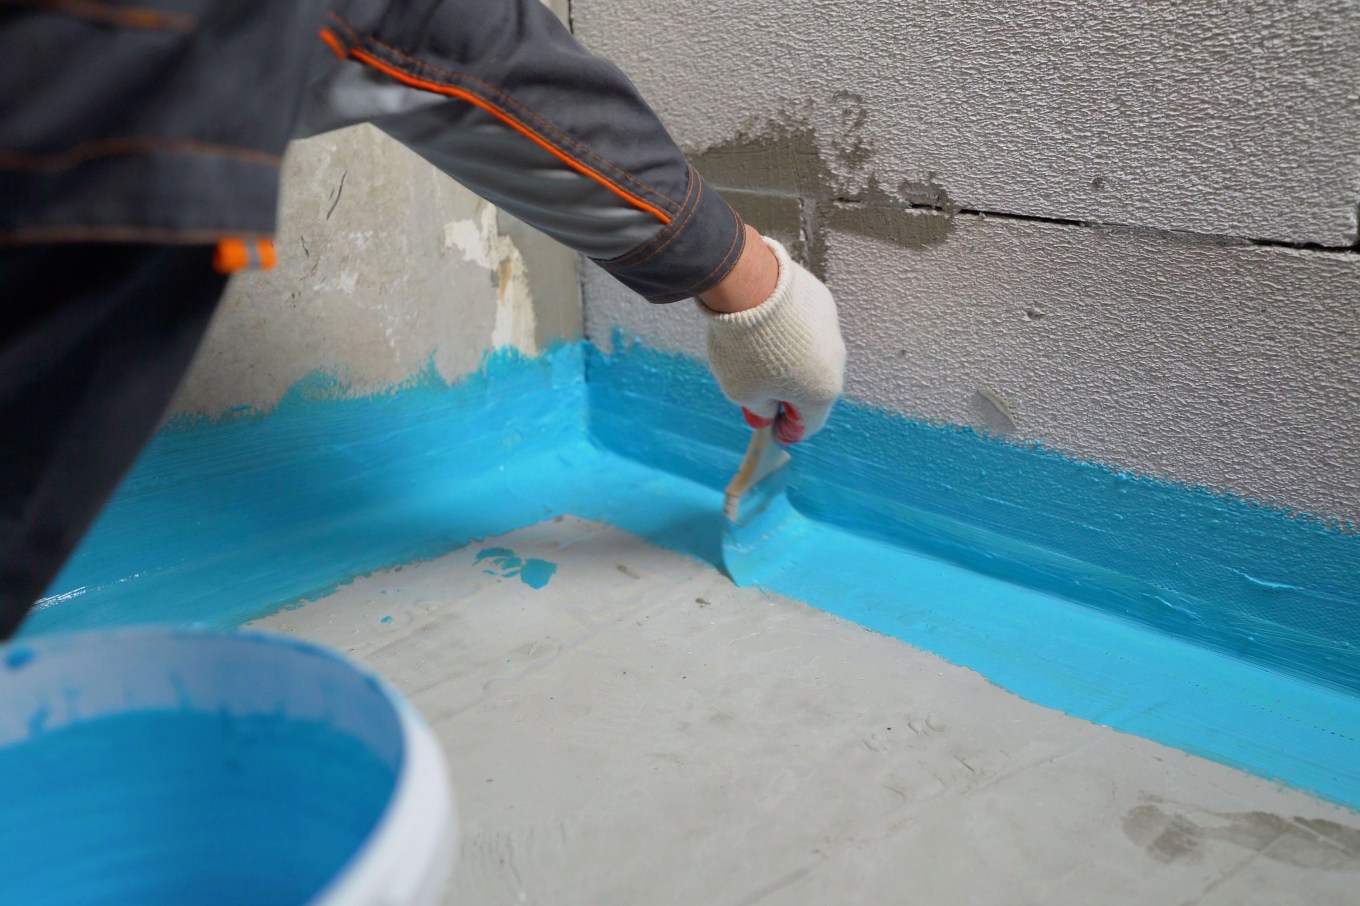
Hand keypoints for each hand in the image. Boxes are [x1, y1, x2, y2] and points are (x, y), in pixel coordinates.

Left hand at [700, 233, 845, 442]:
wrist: (751, 286)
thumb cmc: (745, 349)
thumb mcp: (742, 391)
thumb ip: (759, 409)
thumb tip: (766, 415)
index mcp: (821, 393)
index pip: (809, 424)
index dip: (789, 431)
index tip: (774, 430)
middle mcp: (836, 363)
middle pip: (813, 389)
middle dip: (790, 395)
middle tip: (763, 394)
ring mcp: (832, 330)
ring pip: (812, 356)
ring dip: (792, 361)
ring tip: (760, 354)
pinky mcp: (823, 303)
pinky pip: (808, 327)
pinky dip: (791, 333)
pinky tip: (767, 327)